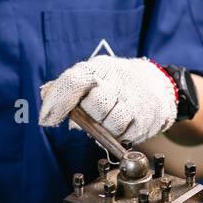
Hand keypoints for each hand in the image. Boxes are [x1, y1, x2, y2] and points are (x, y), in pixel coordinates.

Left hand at [39, 55, 177, 144]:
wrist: (156, 84)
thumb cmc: (115, 82)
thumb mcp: (92, 74)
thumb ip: (67, 86)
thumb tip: (45, 94)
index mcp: (99, 67)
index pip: (74, 80)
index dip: (56, 102)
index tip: (46, 120)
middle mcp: (118, 81)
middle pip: (95, 105)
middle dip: (89, 115)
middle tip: (91, 114)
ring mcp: (135, 100)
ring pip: (112, 122)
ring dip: (105, 127)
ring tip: (107, 120)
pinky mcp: (146, 119)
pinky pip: (126, 135)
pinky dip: (119, 134)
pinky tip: (121, 125)